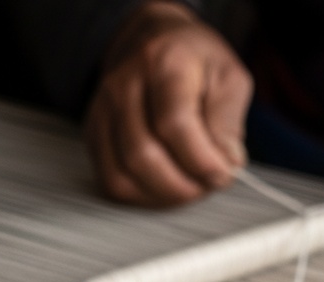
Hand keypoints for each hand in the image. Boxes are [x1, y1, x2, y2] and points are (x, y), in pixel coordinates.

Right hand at [84, 1, 252, 205]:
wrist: (154, 43)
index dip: (201, 160)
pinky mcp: (94, 134)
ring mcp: (103, 110)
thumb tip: (225, 164)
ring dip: (162, 195)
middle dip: (182, 185)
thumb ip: (228, 123)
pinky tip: (164, 187)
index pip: (174, 123)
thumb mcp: (229, 79)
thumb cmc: (195, 64)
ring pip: (123, 175)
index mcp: (163, 62)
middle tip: (206, 185)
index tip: (222, 174)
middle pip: (143, 155)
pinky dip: (141, 196)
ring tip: (188, 187)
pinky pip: (111, 182)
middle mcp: (124, 84)